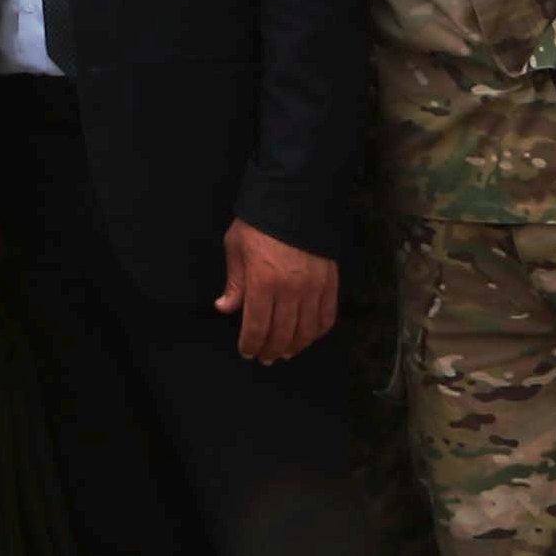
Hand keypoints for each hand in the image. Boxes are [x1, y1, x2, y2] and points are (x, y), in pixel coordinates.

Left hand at [217, 221, 340, 363]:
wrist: (296, 197)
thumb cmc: (260, 221)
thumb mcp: (236, 246)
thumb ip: (234, 282)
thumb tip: (225, 308)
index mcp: (263, 282)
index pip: (256, 327)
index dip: (251, 344)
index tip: (246, 352)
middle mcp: (290, 291)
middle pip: (282, 334)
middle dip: (271, 350)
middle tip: (265, 357)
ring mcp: (314, 288)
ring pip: (305, 331)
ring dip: (295, 346)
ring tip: (285, 353)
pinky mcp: (330, 283)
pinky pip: (326, 316)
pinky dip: (317, 331)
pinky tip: (308, 336)